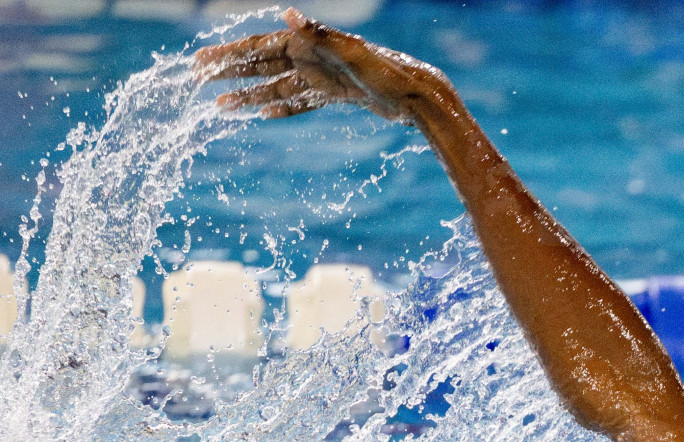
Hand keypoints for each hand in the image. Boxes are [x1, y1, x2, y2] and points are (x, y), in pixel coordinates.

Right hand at [193, 7, 452, 122]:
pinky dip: (280, 109)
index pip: (259, 45)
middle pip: (261, 63)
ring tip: (221, 106)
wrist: (418, 96)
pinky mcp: (335, 94)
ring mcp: (323, 76)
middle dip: (229, 70)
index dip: (228, 53)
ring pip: (277, 86)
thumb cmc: (389, 72)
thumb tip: (288, 13)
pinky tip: (261, 116)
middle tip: (196, 78)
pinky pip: (300, 102)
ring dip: (249, 96)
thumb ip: (320, 35)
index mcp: (310, 43)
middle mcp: (312, 57)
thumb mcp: (353, 54)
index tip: (201, 61)